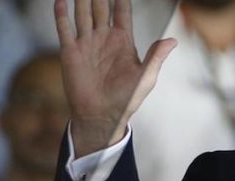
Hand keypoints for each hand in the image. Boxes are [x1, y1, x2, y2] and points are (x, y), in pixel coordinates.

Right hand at [55, 0, 176, 155]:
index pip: (122, 13)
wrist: (102, 115)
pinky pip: (65, 29)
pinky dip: (61, 14)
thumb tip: (173, 40)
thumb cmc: (127, 99)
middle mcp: (104, 39)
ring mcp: (86, 44)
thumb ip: (156, 56)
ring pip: (82, 14)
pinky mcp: (70, 52)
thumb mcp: (146, 77)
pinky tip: (61, 0)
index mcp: (123, 42)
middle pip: (100, 8)